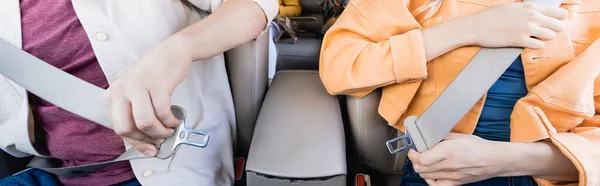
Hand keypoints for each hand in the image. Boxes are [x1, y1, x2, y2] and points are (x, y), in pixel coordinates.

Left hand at [104, 37, 191, 156]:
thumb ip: (139, 119)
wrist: (172, 53)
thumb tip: (149, 146)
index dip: (136, 142)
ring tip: (170, 129)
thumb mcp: (139, 96)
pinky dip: (171, 120)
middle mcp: (121, 90)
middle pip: (126, 128)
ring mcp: (137, 85)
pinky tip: (175, 118)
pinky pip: (163, 112)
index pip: (119, 128)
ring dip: (161, 131)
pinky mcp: (156, 84)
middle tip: (159, 138)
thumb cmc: (156, 76)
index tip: (150, 149)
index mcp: (113, 95)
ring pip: (145, 123)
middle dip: (146, 138)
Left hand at [408, 133, 510, 185]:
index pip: (422, 158)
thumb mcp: (458, 136)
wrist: (495, 159)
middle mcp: (449, 165)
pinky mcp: (456, 183)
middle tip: (417, 154)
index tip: (412, 150)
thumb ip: (441, 138)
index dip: (412, 155)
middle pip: (421, 169)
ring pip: (426, 177)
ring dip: (421, 169)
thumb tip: (427, 138)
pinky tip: (432, 174)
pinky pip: (436, 185)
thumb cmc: (479, 147)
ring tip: (424, 162)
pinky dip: (430, 180)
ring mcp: (453, 176)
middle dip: (415, 161)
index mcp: (449, 151)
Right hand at [464, 2, 567, 48]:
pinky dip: (535, 45)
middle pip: (559, 26)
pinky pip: (538, 45)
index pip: (559, 13)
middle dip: (554, 29)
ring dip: (544, 38)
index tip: (554, 22)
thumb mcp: (513, 6)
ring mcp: (527, 30)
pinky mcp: (520, 41)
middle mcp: (532, 17)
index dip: (559, 19)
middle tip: (545, 32)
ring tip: (535, 37)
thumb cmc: (493, 16)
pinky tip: (528, 43)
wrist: (478, 26)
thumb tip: (539, 13)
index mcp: (531, 7)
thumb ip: (529, 9)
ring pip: (551, 36)